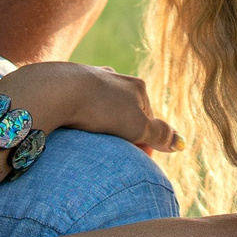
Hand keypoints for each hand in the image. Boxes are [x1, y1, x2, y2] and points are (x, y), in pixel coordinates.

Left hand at [7, 62, 181, 152]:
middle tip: (114, 152)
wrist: (56, 90)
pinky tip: (73, 127)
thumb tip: (180, 143)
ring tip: (92, 142)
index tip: (137, 159)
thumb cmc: (100, 109)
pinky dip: (80, 116)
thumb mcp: (137, 126)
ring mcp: (90, 76)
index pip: (149, 118)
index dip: (145, 142)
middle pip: (126, 110)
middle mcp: (115, 77)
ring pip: (102, 105)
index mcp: (136, 86)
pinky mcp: (66, 81)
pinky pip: (79, 103)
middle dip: (124, 131)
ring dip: (102, 123)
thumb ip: (160, 134)